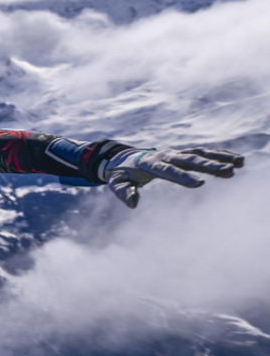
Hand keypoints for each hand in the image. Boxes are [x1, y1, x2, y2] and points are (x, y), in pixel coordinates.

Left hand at [104, 146, 243, 208]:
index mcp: (150, 163)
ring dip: (220, 158)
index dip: (183, 177)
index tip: (199, 184)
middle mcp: (165, 155)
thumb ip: (123, 192)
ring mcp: (175, 152)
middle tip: (228, 171)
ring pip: (200, 153)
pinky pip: (203, 152)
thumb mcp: (116, 183)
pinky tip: (236, 159)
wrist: (124, 157)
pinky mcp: (182, 153)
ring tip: (239, 164)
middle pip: (189, 160)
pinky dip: (219, 154)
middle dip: (209, 166)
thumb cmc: (120, 173)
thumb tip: (133, 203)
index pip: (168, 171)